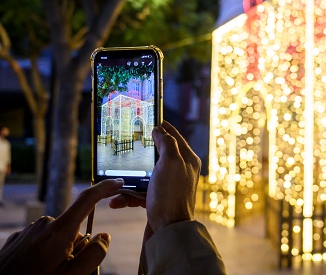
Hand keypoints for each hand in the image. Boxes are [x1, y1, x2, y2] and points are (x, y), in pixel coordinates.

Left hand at [0, 179, 123, 274]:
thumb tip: (104, 236)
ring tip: (47, 272)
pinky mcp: (17, 240)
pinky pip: (41, 242)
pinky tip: (35, 270)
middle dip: (77, 246)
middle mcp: (44, 224)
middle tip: (66, 270)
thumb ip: (94, 254)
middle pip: (74, 228)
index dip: (105, 188)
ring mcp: (29, 231)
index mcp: (59, 230)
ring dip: (60, 252)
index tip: (118, 182)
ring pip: (58, 237)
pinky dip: (45, 254)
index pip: (87, 200)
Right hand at [109, 120, 200, 238]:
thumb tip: (159, 130)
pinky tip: (115, 200)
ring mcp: (167, 186)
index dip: (162, 126)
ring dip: (128, 178)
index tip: (149, 118)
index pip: (174, 136)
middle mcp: (179, 171)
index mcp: (187, 159)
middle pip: (157, 154)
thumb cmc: (171, 196)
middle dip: (140, 153)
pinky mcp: (157, 200)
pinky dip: (126, 195)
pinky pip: (139, 193)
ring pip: (145, 174)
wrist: (168, 231)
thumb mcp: (170, 163)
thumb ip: (166, 143)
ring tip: (114, 179)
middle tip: (127, 145)